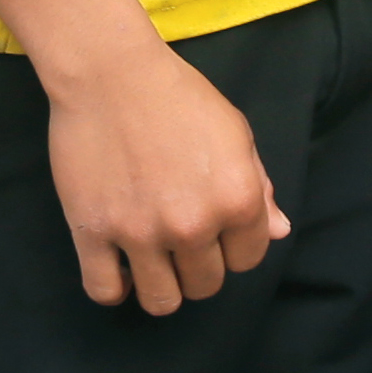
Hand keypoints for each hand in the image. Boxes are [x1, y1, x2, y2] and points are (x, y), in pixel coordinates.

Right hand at [44, 36, 287, 312]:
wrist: (111, 71)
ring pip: (161, 301)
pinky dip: (114, 288)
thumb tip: (278, 231)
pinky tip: (120, 266)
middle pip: (205, 285)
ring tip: (153, 258)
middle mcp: (192, 223)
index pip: (248, 259)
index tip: (215, 226)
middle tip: (181, 236)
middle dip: (199, 266)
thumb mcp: (234, 131)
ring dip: (162, 284)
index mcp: (236, 198)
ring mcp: (141, 232)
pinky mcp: (93, 232)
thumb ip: (258, 185)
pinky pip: (105, 292)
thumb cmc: (178, 94)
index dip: (234, 244)